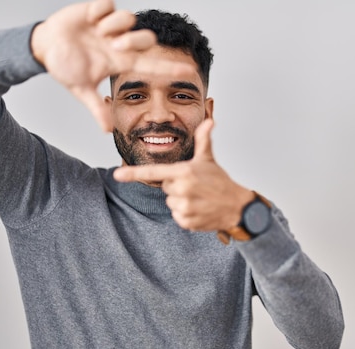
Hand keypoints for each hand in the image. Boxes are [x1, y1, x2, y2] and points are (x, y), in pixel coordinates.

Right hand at [30, 0, 191, 130]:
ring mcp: (109, 26)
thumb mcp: (81, 89)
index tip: (190, 71)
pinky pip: (109, 4)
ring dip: (114, 26)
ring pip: (128, 18)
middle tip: (114, 46)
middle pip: (145, 38)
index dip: (169, 68)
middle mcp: (119, 43)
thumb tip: (108, 130)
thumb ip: (97, 107)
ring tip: (97, 31)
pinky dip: (99, 11)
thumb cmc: (66, 67)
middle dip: (133, 40)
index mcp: (120, 61)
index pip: (151, 65)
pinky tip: (89, 20)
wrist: (45, 46)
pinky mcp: (97, 10)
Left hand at [113, 119, 254, 231]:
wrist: (237, 207)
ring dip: (181, 201)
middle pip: (165, 187)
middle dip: (177, 186)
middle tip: (195, 186)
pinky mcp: (187, 221)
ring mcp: (184, 206)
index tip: (117, 175)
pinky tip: (199, 209)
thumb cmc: (220, 182)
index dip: (133, 174)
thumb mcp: (209, 160)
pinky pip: (177, 216)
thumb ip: (203, 140)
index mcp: (184, 172)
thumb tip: (208, 120)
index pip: (154, 172)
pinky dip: (186, 214)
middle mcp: (182, 189)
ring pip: (170, 202)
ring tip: (199, 198)